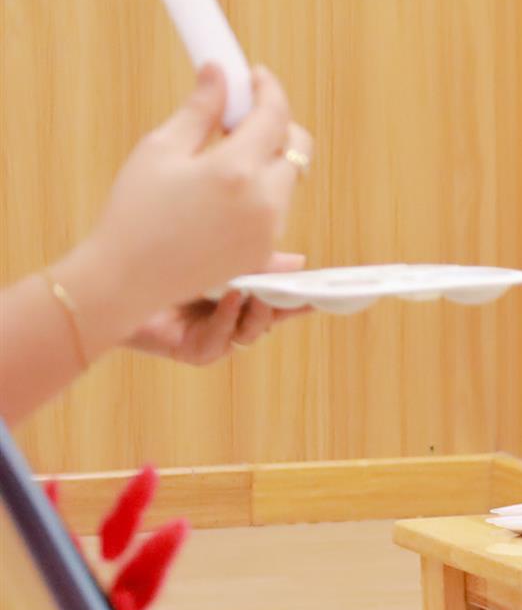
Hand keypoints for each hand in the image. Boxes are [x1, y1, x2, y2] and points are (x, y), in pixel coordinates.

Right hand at [55, 65, 311, 348]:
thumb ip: (200, 108)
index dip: (268, 89)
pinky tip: (226, 191)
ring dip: (268, 159)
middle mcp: (264, 201)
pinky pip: (278, 208)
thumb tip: (220, 71)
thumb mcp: (160, 149)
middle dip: (276, 124)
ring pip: (288, 178)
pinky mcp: (266, 251)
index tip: (256, 76)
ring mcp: (270, 230)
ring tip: (224, 157)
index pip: (274, 114)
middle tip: (242, 116)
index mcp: (236, 170)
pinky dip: (262, 190)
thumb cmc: (135, 210)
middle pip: (295, 146)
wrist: (126, 278)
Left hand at [126, 253, 310, 364]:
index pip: (279, 299)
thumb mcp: (218, 258)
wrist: (111, 284)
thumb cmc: (164, 268)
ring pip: (250, 333)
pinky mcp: (194, 351)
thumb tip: (301, 262)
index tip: (323, 292)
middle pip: (270, 319)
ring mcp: (213, 337)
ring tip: (254, 292)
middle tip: (295, 294)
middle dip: (284, 308)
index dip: (302, 299)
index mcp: (239, 297)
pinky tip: (227, 298)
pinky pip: (220, 341)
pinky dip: (226, 319)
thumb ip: (258, 262)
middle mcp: (230, 319)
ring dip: (255, 313)